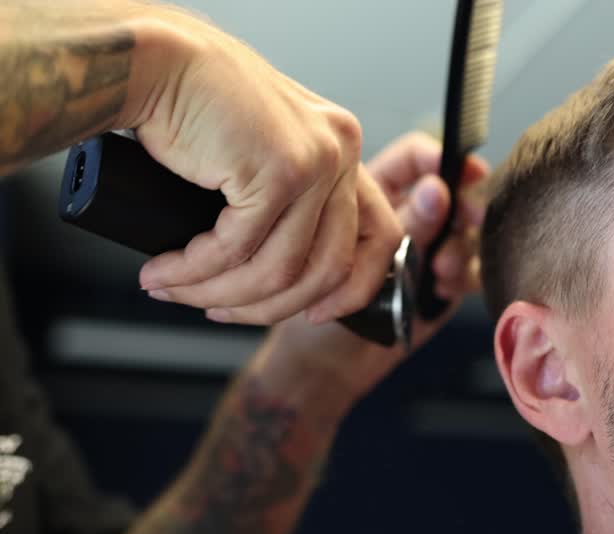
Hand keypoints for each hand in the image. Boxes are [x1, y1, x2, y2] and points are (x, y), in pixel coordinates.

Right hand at [120, 6, 401, 324]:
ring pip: (280, 269)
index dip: (354, 288)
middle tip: (218, 310)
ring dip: (221, 294)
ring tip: (175, 291)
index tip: (318, 314)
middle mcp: (341, 151)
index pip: (379, 235)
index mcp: (343, 148)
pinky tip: (166, 273)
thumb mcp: (263, 154)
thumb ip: (288, 199)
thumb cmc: (196, 103)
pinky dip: (195, 272)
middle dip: (268, 306)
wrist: (156, 60)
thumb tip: (286, 276)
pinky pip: (237, 250)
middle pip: (327, 267)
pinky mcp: (277, 171)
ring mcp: (315, 161)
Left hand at [250, 132, 488, 405]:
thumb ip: (392, 224)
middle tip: (469, 213)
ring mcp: (426, 248)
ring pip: (463, 232)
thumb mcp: (342, 251)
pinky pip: (469, 271)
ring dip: (459, 246)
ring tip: (441, 267)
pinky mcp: (441, 282)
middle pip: (450, 192)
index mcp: (372, 194)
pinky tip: (442, 287)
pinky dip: (462, 276)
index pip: (413, 159)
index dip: (437, 157)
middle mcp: (404, 216)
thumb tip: (435, 191)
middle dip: (464, 202)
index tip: (460, 167)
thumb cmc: (309, 299)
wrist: (317, 358)